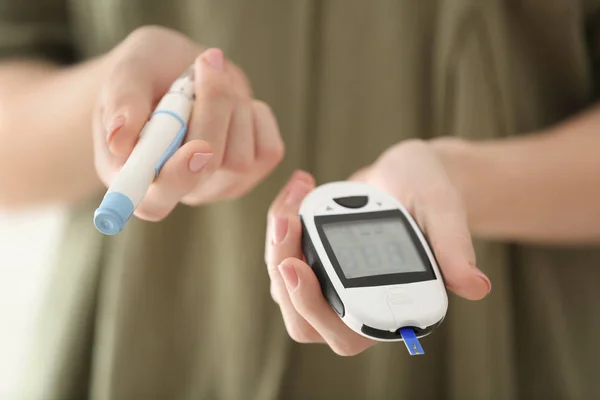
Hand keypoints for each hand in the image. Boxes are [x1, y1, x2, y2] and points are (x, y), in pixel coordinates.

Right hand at [93, 26, 283, 220]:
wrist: (179, 70)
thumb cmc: (145, 74)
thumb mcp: (127, 72)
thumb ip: (121, 101)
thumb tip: (120, 139)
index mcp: (134, 177)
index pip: (154, 202)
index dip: (176, 179)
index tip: (194, 147)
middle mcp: (177, 189)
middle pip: (207, 169)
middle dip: (212, 110)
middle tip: (205, 64)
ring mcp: (217, 186)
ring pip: (240, 159)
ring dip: (232, 106)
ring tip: (210, 81)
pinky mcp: (251, 173)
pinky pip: (268, 150)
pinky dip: (256, 116)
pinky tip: (235, 105)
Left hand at [264, 140, 490, 355]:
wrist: (407, 176)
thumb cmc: (429, 194)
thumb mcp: (444, 210)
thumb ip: (455, 245)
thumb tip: (476, 287)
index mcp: (393, 310)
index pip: (347, 332)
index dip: (315, 309)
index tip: (296, 265)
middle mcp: (357, 307)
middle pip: (303, 320)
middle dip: (283, 274)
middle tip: (285, 221)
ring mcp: (330, 287)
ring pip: (285, 289)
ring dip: (277, 244)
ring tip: (295, 195)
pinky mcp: (313, 263)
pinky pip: (282, 258)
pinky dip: (280, 226)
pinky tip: (296, 192)